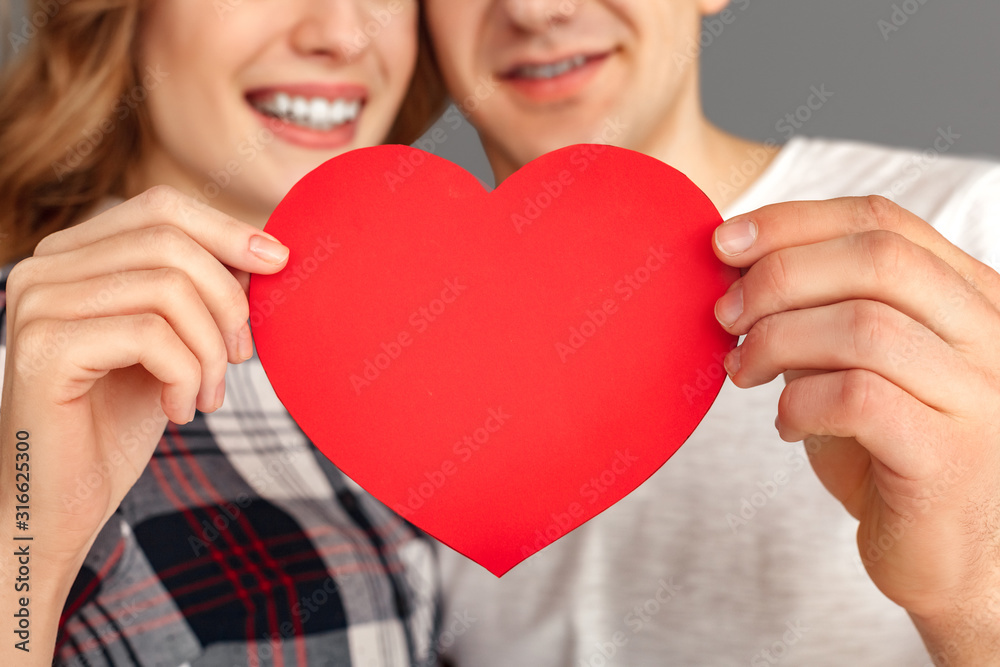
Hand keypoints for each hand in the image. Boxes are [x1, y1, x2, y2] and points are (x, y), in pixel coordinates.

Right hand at [0, 185, 288, 568]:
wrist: (61, 504)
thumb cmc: (118, 421)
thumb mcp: (171, 342)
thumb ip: (199, 291)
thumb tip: (264, 251)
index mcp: (72, 256)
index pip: (160, 208)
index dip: (227, 230)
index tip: (279, 261)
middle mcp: (43, 268)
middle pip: (171, 242)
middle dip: (228, 300)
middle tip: (242, 356)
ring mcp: (35, 305)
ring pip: (168, 289)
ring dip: (210, 350)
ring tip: (208, 395)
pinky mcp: (42, 349)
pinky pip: (152, 336)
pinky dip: (187, 376)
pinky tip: (181, 410)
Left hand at [712, 196, 999, 662]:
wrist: (950, 555)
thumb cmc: (890, 452)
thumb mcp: (856, 363)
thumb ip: (819, 312)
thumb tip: (735, 266)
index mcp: (968, 295)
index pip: (882, 221)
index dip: (792, 222)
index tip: (724, 243)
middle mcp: (988, 334)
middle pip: (877, 259)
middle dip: (778, 275)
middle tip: (724, 314)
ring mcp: (979, 395)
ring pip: (865, 325)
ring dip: (777, 340)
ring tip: (742, 371)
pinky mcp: (949, 456)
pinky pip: (859, 398)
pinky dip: (799, 401)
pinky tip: (784, 422)